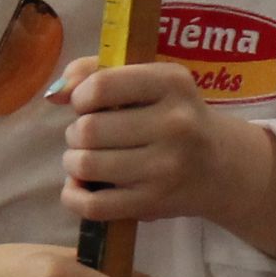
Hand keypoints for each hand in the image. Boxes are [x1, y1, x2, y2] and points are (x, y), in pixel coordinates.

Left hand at [57, 59, 275, 256]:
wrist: (220, 165)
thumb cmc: (172, 114)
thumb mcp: (147, 79)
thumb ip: (95, 72)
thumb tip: (55, 94)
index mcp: (172, 83)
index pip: (100, 86)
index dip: (80, 97)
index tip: (87, 104)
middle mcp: (175, 124)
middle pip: (88, 129)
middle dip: (76, 132)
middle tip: (89, 135)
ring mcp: (166, 168)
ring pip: (86, 164)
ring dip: (73, 161)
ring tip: (87, 157)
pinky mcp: (155, 203)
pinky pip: (94, 205)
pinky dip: (74, 196)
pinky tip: (80, 186)